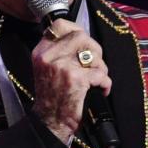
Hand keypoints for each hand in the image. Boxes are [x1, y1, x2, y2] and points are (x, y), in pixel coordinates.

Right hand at [32, 20, 110, 143]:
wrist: (49, 122)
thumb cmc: (52, 98)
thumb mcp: (46, 69)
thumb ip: (58, 52)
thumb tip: (83, 39)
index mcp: (41, 52)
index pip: (61, 25)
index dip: (77, 30)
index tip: (84, 42)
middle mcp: (50, 56)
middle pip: (81, 36)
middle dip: (94, 49)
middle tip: (95, 64)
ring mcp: (63, 67)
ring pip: (93, 54)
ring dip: (101, 67)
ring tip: (97, 79)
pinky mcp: (76, 79)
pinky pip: (100, 73)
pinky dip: (105, 83)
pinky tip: (101, 90)